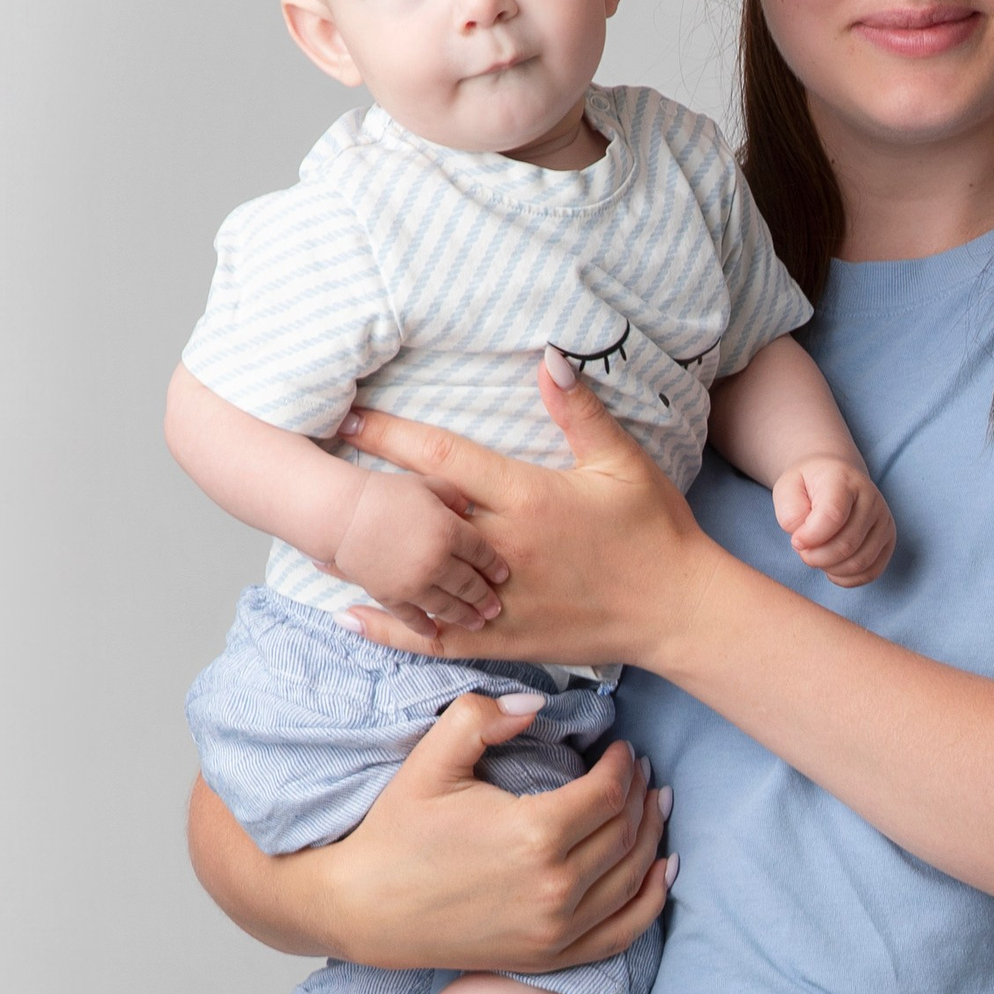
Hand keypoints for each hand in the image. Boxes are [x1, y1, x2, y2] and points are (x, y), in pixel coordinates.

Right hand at [188, 690, 671, 971]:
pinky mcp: (549, 956)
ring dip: (652, 837)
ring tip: (655, 806)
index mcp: (534, 833)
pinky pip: (622, 931)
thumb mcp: (429, 762)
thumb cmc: (395, 834)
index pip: (608, 792)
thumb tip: (534, 704)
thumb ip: (479, 718)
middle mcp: (555, 886)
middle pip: (626, 831)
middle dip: (640, 794)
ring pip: (633, 876)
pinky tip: (661, 871)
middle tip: (642, 772)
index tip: (621, 748)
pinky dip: (650, 900)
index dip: (623, 765)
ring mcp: (555, 928)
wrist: (361, 910)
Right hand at [329, 467, 509, 629]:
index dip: (495, 566)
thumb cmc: (385, 493)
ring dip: (464, 616)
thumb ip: (454, 497)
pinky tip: (435, 631)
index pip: (483, 554)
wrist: (342, 513)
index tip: (503, 576)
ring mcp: (414, 583)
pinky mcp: (391, 596)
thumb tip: (468, 509)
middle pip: (469, 585)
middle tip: (495, 608)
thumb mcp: (427, 485)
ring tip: (476, 622)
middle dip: (485, 598)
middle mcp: (437, 562)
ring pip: (447, 606)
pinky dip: (426, 627)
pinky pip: (413, 617)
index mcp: (450, 532)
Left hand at [338, 353, 712, 670]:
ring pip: (418, 578)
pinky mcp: (503, 637)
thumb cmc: (656, 532)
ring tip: (318, 539)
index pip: (443, 458)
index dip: (389, 435)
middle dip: (364, 494)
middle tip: (313, 473)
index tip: (347, 416)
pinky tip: (351, 615)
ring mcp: (498, 598)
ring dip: (366, 560)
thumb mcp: (623, 463)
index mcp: (529, 498)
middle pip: (417, 516)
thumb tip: (548, 356)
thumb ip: (579, 412)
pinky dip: (390, 629)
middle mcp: (504, 549)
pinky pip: (435, 635)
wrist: (680, 611)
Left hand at [774, 457, 895, 586]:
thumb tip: (804, 540)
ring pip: (859, 562)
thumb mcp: (786, 487)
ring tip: (817, 556)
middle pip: (846, 544)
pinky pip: (871, 572)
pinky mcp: (889, 539)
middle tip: (803, 550)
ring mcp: (884, 520)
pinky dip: (847, 578)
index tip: (796, 540)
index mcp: (844, 480)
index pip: (833, 516)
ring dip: (830, 568)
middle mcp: (871, 499)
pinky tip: (832, 567)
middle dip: (816, 557)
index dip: (810, 537)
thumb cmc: (809, 485)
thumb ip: (790, 512)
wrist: (836, 476)